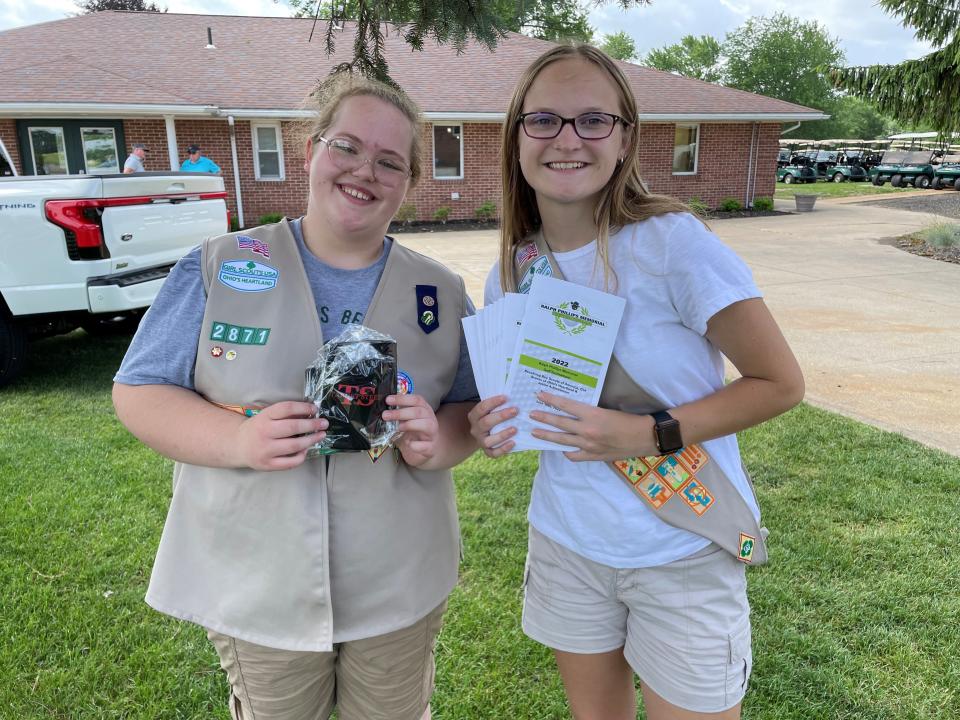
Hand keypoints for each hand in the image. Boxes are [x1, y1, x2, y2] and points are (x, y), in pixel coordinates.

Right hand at [234, 400, 326, 470]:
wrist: (238, 445)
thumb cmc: (258, 428)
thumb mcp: (267, 416)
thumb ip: (285, 415)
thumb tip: (311, 413)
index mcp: (264, 417)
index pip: (286, 408)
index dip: (303, 407)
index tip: (315, 409)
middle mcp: (264, 432)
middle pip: (292, 427)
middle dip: (312, 424)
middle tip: (324, 423)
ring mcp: (265, 450)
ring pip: (294, 446)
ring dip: (311, 440)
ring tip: (321, 435)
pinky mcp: (268, 465)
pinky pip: (290, 462)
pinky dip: (302, 456)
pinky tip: (306, 449)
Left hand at [382, 394, 439, 467]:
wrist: (425, 447)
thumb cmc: (414, 431)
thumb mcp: (407, 419)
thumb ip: (399, 413)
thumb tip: (384, 411)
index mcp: (424, 409)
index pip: (416, 400)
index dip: (402, 399)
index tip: (388, 400)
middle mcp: (430, 419)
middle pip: (419, 412)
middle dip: (400, 413)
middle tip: (385, 415)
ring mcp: (432, 433)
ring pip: (427, 425)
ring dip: (410, 425)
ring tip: (398, 428)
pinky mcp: (430, 447)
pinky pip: (425, 445)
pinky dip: (415, 445)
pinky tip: (408, 443)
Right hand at [466, 394, 517, 457]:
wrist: (485, 433)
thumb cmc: (492, 416)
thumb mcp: (491, 409)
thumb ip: (498, 404)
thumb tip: (515, 396)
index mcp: (474, 416)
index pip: (481, 408)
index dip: (493, 402)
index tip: (506, 397)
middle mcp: (475, 429)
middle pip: (486, 423)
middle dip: (501, 416)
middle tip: (515, 410)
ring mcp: (480, 441)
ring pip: (488, 441)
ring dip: (502, 434)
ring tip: (515, 429)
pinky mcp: (487, 451)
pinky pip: (493, 453)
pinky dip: (503, 449)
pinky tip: (513, 443)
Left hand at [529, 392, 654, 461]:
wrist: (644, 437)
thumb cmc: (628, 420)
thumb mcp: (606, 410)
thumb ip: (588, 412)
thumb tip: (572, 410)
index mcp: (592, 415)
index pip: (566, 406)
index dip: (551, 400)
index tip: (540, 395)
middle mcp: (587, 430)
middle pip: (560, 423)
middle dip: (543, 418)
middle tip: (531, 414)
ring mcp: (589, 445)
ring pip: (562, 440)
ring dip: (547, 435)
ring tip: (535, 432)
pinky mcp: (593, 456)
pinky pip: (573, 455)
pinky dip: (566, 451)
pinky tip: (561, 448)